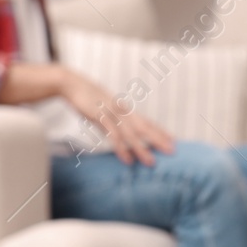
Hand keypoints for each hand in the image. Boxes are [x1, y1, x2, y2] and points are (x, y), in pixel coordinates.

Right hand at [58, 68, 175, 164]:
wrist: (72, 84)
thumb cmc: (88, 98)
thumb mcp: (104, 110)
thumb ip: (113, 122)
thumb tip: (118, 135)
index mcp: (125, 110)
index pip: (147, 121)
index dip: (160, 131)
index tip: (173, 141)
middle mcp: (122, 111)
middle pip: (144, 127)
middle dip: (159, 140)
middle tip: (172, 151)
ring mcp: (112, 114)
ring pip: (131, 134)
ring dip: (142, 149)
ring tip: (151, 163)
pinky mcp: (100, 117)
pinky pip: (113, 136)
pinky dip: (121, 148)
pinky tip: (127, 160)